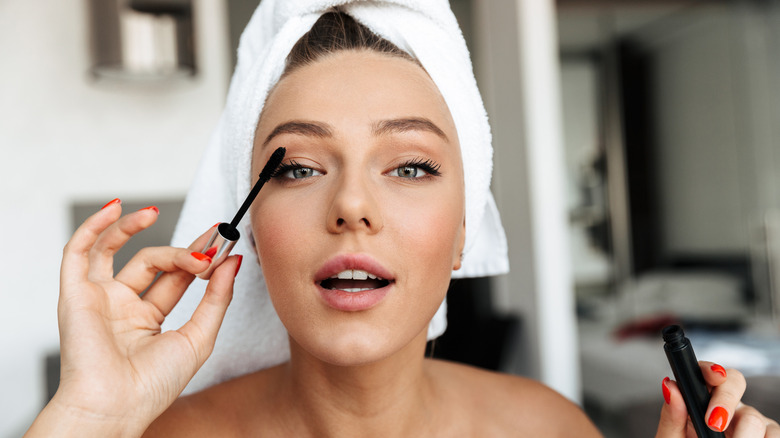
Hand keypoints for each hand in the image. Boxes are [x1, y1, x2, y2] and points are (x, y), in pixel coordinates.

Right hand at [27, 200, 240, 436]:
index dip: (199, 257)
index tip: (223, 242)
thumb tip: (231, 261)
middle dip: (182, 250)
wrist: (115, 406)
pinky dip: (93, 227)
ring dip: (135, 228)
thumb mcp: (200, 337)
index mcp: (149, 320)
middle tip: (209, 245)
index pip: (176, 277)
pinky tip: (116, 209)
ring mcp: (98, 299)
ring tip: (156, 213)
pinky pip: (78, 252)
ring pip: (116, 250)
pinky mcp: (75, 295)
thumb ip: (217, 298)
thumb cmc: (153, 385)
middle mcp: (122, 307)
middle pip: (153, 262)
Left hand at [656, 361, 779, 436]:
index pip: (708, 373)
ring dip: (742, 435)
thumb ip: (671, 417)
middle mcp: (728, 404)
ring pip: (755, 416)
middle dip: (725, 400)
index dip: (711, 369)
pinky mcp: (768, 435)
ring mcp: (750, 420)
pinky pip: (774, 434)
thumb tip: (670, 387)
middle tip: (714, 425)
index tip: (714, 376)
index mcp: (701, 399)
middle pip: (735, 382)